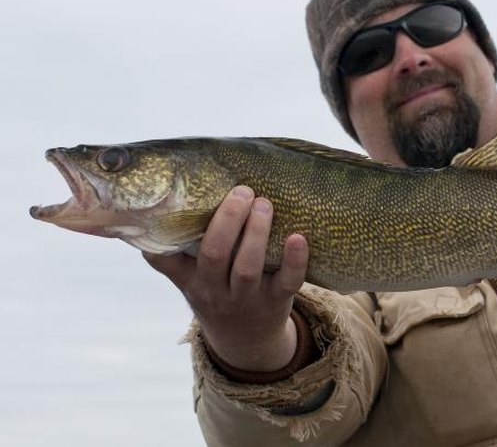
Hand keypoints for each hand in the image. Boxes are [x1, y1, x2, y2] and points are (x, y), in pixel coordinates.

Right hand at [144, 186, 308, 371]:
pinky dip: (294, 261)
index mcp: (190, 280)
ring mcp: (246, 298)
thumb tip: (174, 199)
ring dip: (256, 233)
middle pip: (214, 255)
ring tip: (264, 204)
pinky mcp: (276, 301)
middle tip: (242, 191)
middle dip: (227, 220)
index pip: (165, 260)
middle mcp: (215, 290)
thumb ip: (183, 249)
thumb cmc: (218, 293)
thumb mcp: (193, 279)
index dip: (162, 237)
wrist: (247, 342)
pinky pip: (287, 282)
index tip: (169, 204)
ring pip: (247, 267)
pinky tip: (298, 238)